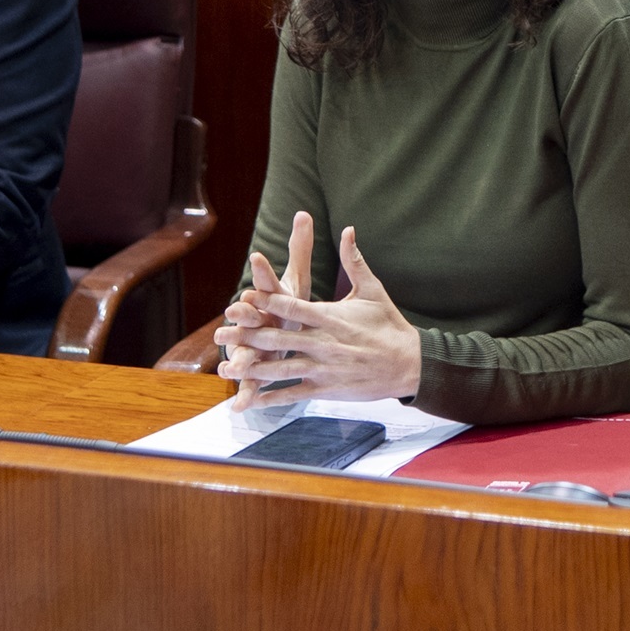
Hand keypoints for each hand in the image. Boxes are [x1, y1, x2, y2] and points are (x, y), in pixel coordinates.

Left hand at [218, 227, 422, 408]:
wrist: (410, 364)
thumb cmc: (390, 325)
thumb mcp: (373, 290)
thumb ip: (354, 261)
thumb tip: (348, 229)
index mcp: (330, 317)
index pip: (292, 307)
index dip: (266, 303)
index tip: (243, 297)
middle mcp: (323, 343)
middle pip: (278, 339)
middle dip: (246, 338)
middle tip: (219, 336)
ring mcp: (323, 369)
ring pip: (280, 370)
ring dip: (250, 370)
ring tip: (224, 369)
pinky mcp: (326, 389)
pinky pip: (293, 394)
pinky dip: (270, 398)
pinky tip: (249, 401)